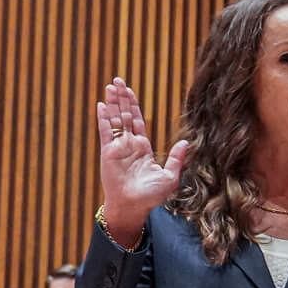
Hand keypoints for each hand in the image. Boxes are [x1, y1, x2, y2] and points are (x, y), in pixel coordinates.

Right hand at [96, 78, 188, 236]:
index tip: (130, 90)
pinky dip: (103, 118)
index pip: (138, 121)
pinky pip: (105, 132)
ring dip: (112, 103)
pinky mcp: (108, 152)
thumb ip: (176, 158)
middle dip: (122, 98)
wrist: (134, 206)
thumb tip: (185, 141)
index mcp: (143, 148)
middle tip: (118, 80)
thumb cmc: (151, 195)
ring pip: (114, 119)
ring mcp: (117, 147)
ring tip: (110, 86)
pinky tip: (101, 105)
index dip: (134, 105)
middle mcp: (129, 144)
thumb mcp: (170, 176)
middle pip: (124, 115)